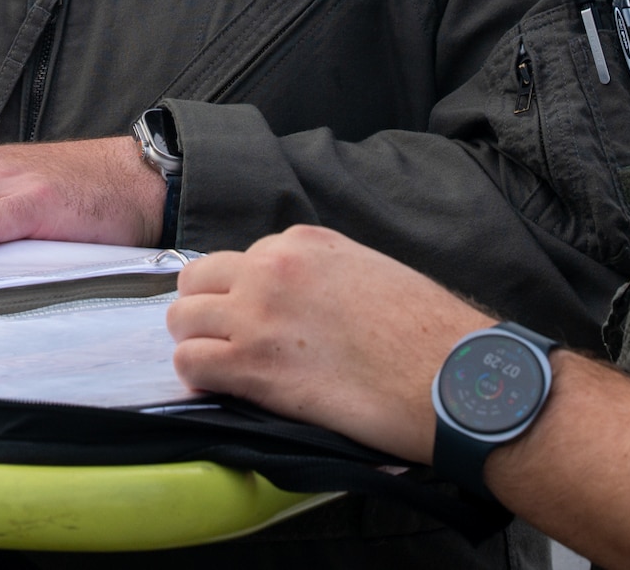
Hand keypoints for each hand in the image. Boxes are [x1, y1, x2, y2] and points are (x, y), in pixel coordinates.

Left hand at [168, 224, 483, 462]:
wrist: (446, 374)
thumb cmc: (423, 331)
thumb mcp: (370, 270)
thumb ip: (323, 272)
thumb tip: (300, 300)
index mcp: (304, 241)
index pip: (243, 258)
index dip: (246, 293)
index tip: (262, 319)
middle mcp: (273, 266)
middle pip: (198, 280)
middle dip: (207, 309)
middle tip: (231, 341)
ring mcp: (257, 313)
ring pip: (183, 318)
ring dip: (198, 342)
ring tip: (227, 367)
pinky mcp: (252, 365)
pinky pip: (190, 362)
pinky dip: (199, 377)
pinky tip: (227, 388)